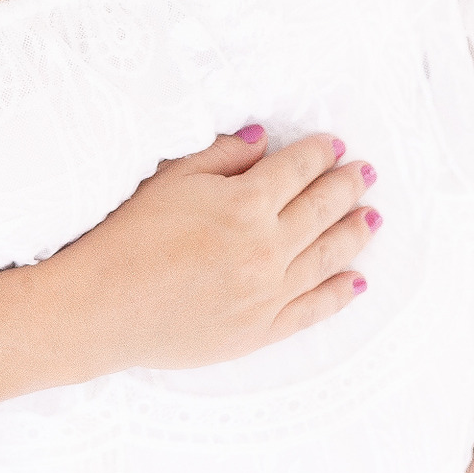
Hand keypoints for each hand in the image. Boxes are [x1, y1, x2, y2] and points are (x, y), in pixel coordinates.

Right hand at [50, 126, 380, 375]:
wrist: (101, 308)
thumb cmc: (127, 236)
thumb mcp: (170, 179)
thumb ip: (222, 156)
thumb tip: (264, 141)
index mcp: (245, 204)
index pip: (298, 170)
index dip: (320, 153)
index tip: (335, 145)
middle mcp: (266, 248)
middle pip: (322, 209)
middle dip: (347, 186)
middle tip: (365, 173)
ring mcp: (268, 293)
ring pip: (327, 257)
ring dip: (354, 234)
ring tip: (372, 218)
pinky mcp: (260, 331)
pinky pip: (313, 309)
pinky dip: (339, 293)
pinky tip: (357, 281)